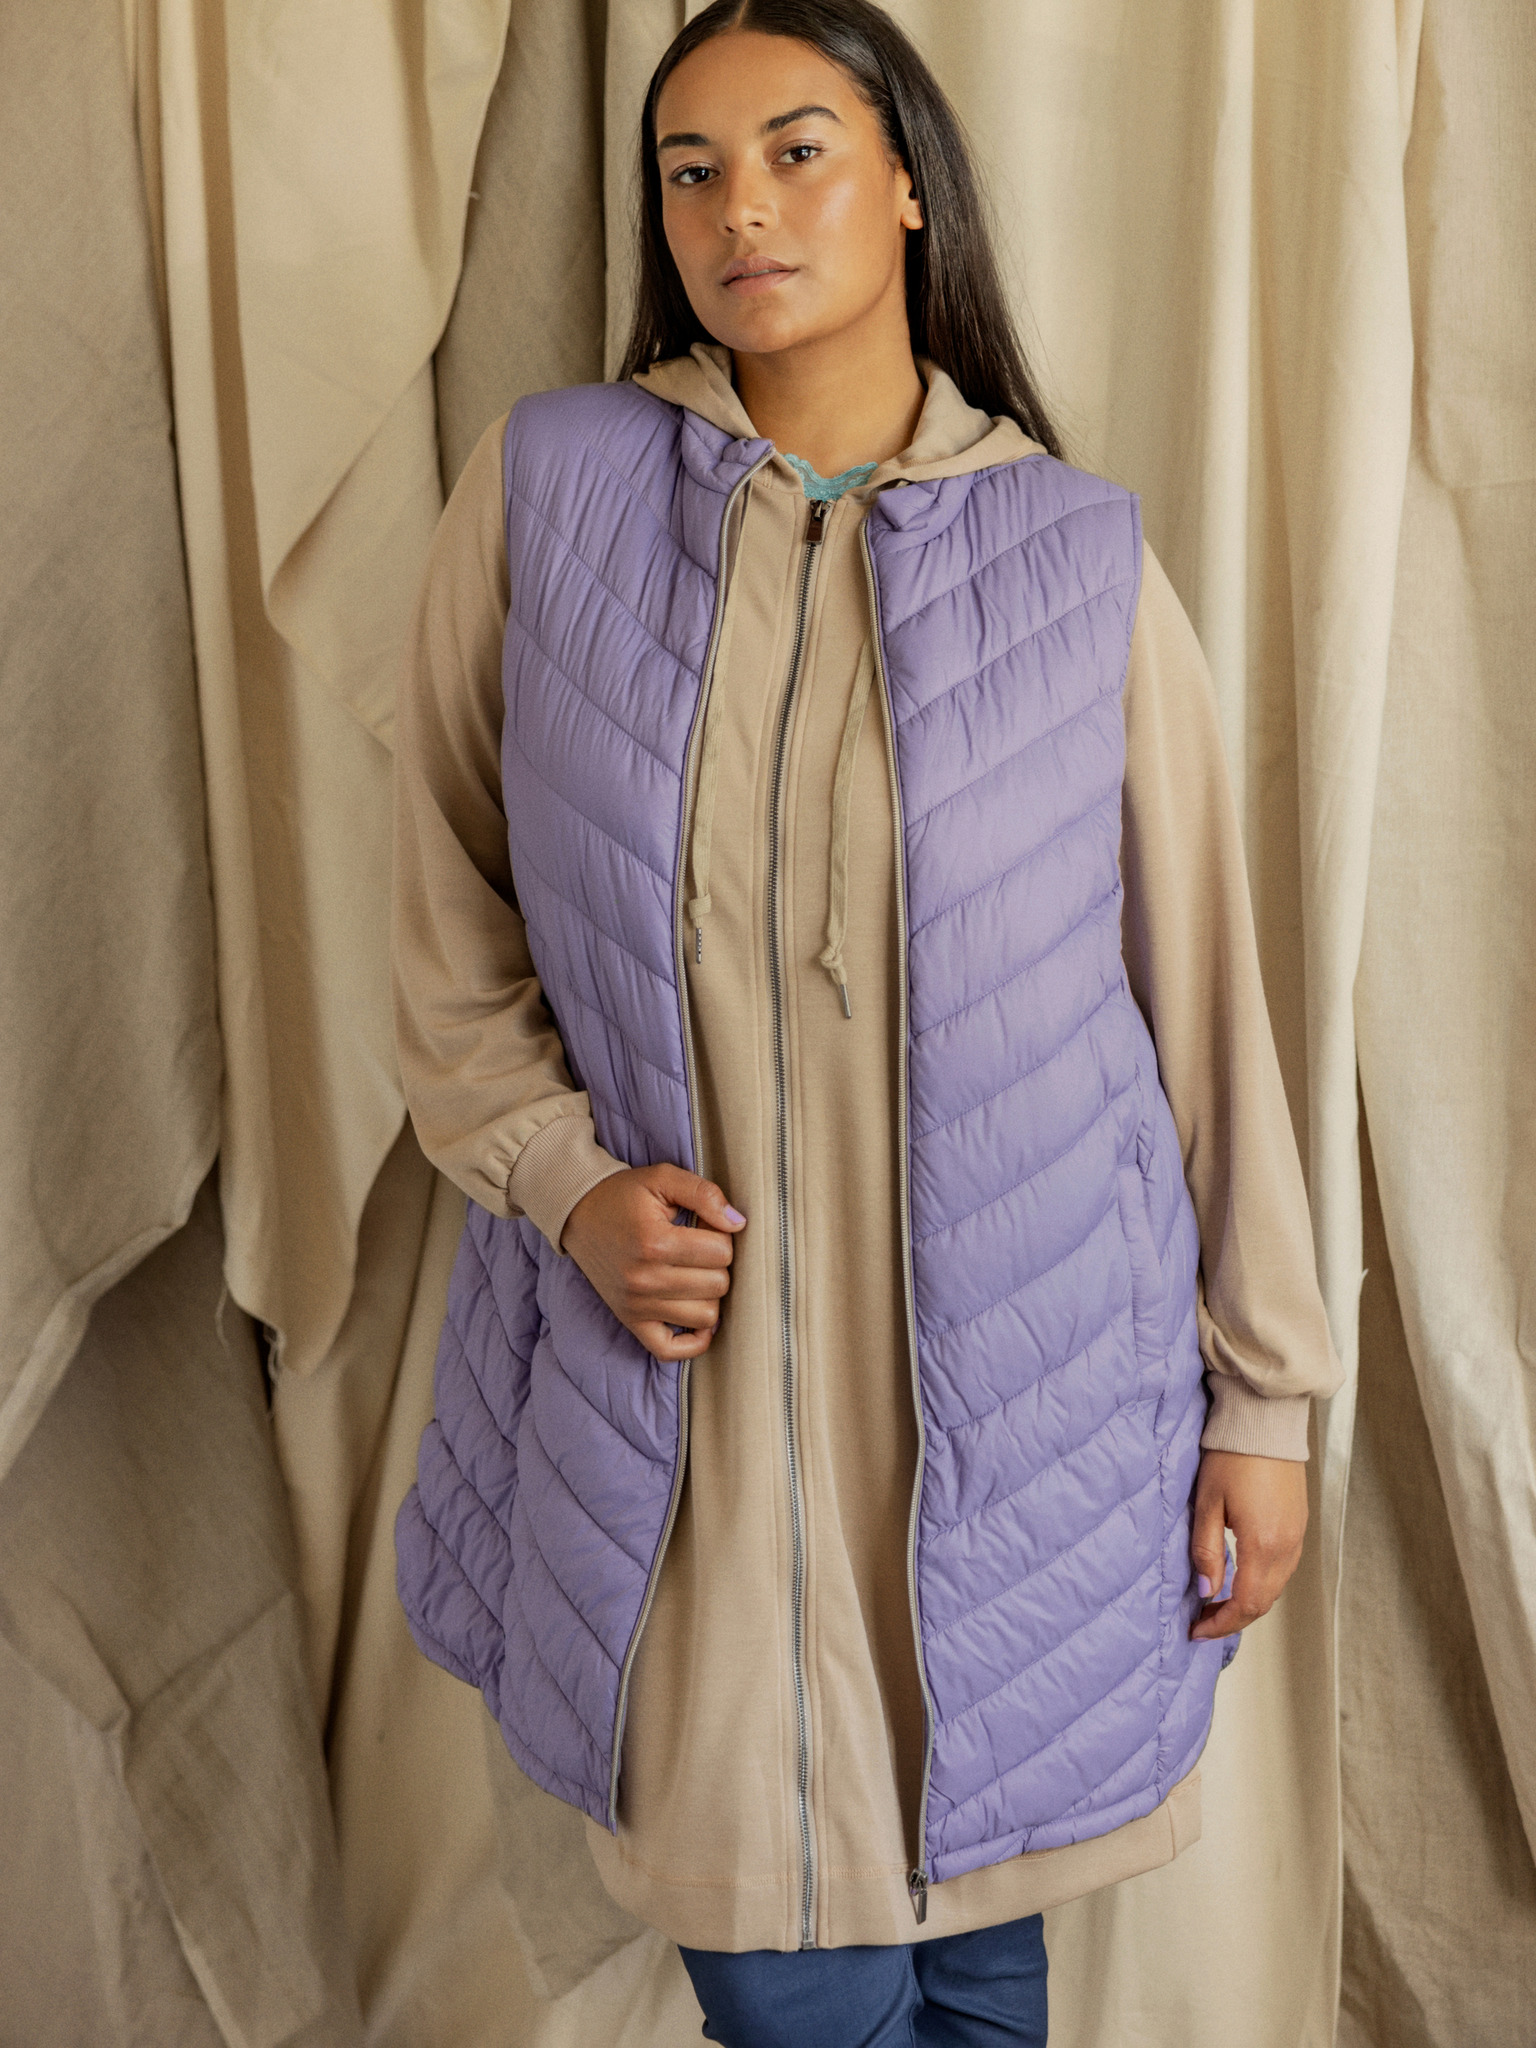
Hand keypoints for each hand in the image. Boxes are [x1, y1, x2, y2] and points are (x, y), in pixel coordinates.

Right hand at [560, 1162, 745, 1362]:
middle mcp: (644, 1279)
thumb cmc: (623, 1195)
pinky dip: (692, 1339)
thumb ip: (704, 1193)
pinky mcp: (631, 1321)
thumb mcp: (662, 1178)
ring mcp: (636, 1305)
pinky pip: (671, 1350)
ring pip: (706, 1317)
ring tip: (694, 1273)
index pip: (721, 1251)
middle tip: (699, 1248)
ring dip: (709, 1294)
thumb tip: (738, 1222)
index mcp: (654, 1242)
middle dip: (717, 1263)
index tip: (705, 1226)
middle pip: (718, 1285)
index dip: (721, 1235)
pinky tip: (694, 1312)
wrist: (578, 1213)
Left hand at [1188, 1449, 1307, 1640]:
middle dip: (1232, 1618)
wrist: (1265, 1423)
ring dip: (1247, 1603)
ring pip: (1275, 1588)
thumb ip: (1207, 1550)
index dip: (1221, 1624)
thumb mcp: (1207, 1503)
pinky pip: (1282, 1569)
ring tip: (1216, 1603)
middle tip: (1201, 1621)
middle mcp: (1287, 1547)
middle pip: (1264, 1602)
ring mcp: (1297, 1537)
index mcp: (1263, 1544)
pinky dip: (1261, 1584)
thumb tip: (1206, 1591)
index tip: (1196, 1631)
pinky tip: (1240, 1578)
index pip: (1246, 1604)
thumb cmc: (1232, 1456)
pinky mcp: (1298, 1526)